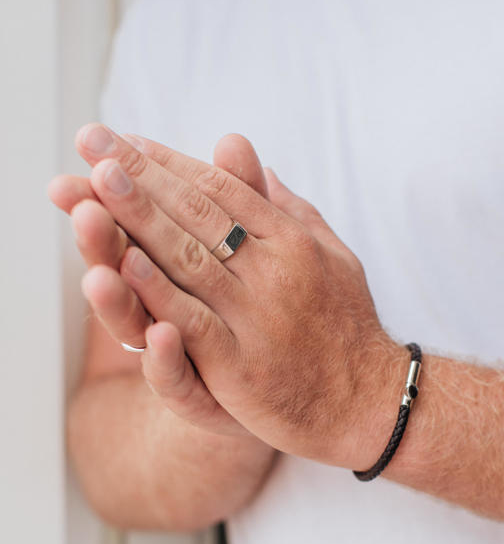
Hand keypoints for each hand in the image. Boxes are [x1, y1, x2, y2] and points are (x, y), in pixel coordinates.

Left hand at [75, 128, 405, 468]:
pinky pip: (195, 324)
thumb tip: (241, 154)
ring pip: (189, 260)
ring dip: (138, 221)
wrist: (371, 403)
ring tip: (95, 185)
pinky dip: (159, 294)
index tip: (124, 141)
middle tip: (93, 142)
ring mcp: (258, 318)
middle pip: (199, 213)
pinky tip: (124, 267)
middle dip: (140, 175)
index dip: (170, 162)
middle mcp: (276, 271)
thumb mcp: (327, 254)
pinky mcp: (242, 367)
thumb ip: (281, 205)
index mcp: (293, 240)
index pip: (222, 189)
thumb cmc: (346, 327)